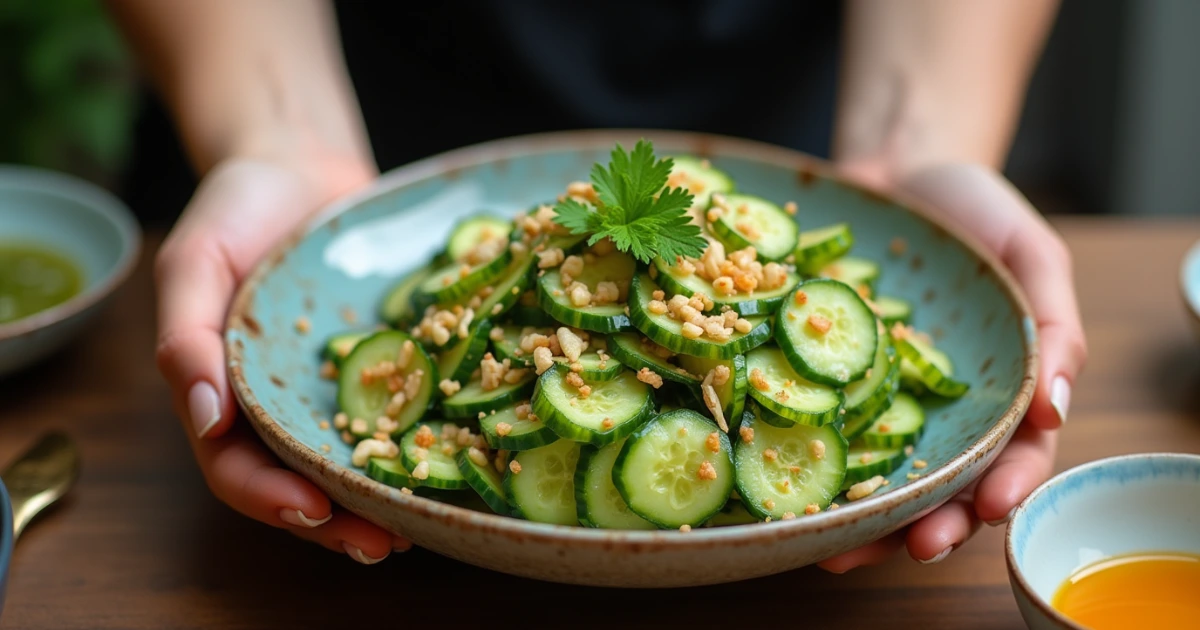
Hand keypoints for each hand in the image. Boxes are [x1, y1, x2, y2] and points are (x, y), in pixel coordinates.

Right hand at [154, 153, 411, 562]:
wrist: (299, 163)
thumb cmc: (235, 209)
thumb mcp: (194, 261)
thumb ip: (185, 337)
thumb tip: (204, 416)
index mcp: (225, 394)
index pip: (237, 467)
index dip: (270, 497)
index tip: (312, 510)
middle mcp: (280, 404)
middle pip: (301, 482)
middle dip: (337, 523)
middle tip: (382, 544)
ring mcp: (332, 388)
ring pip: (353, 461)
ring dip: (382, 501)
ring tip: (422, 525)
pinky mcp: (382, 363)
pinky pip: (400, 409)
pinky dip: (419, 440)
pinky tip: (454, 459)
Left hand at [819, 162, 1086, 571]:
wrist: (895, 173)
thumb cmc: (974, 213)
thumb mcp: (1031, 253)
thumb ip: (1054, 325)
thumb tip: (1055, 409)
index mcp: (996, 391)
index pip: (1011, 457)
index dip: (1004, 487)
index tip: (987, 507)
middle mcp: (935, 408)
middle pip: (942, 486)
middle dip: (931, 524)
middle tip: (914, 545)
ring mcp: (876, 397)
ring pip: (874, 476)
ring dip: (863, 520)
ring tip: (842, 551)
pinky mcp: (821, 379)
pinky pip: (813, 425)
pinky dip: (803, 458)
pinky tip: (780, 484)